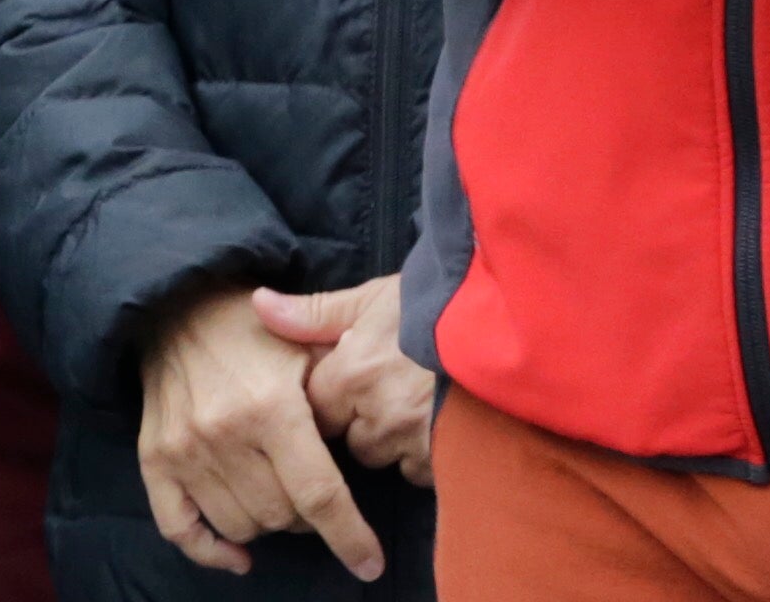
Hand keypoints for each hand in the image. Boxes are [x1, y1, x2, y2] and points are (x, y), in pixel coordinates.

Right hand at [138, 282, 386, 581]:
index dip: (350, 537)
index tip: (369, 563)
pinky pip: (180, 527)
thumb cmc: (253, 329)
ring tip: (276, 492)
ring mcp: (184, 449)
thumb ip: (345, 384)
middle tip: (312, 489)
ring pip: (242, 526)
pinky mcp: (154, 457)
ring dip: (267, 522)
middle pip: (283, 517)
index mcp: (271, 407)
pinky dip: (210, 550)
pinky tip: (238, 556)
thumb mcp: (307, 344)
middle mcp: (224, 433)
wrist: (175, 305)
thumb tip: (379, 421)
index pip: (319, 495)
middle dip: (308, 516)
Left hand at [258, 275, 435, 480]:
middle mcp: (380, 416)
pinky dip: (428, 456)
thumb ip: (315, 313)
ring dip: (396, 444)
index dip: (328, 402)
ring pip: (388, 460)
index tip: (342, 388)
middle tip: (385, 395)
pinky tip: (440, 426)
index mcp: (352, 375)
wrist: (510, 325)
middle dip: (362, 426)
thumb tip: (258, 305)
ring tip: (417, 408)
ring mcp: (419, 442)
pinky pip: (426, 471)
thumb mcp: (372, 298)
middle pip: (352, 443)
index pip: (316, 410)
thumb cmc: (436, 307)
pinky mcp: (453, 460)